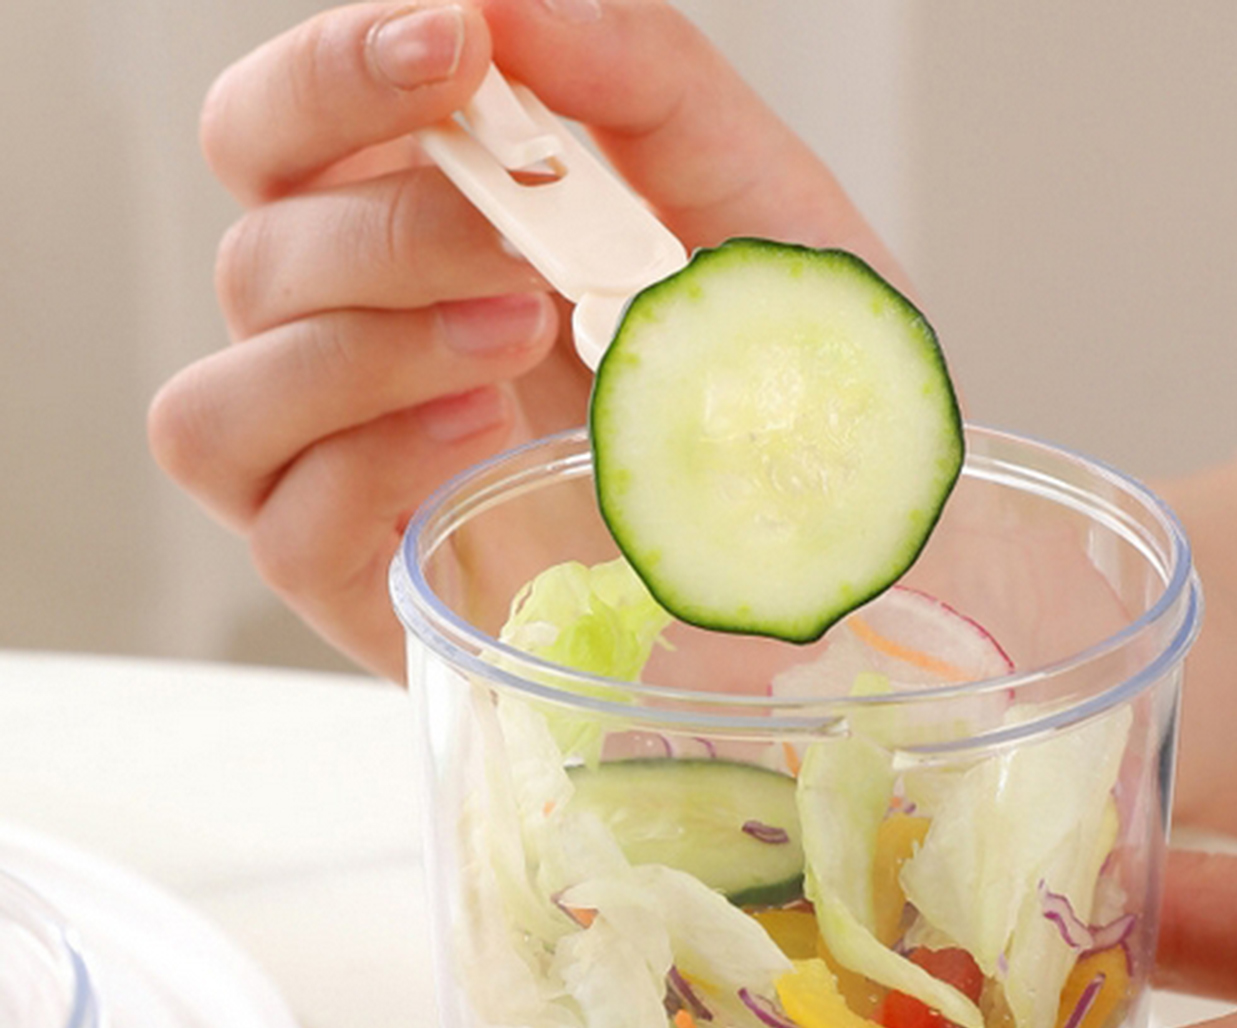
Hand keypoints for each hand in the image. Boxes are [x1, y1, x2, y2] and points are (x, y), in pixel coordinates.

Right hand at [148, 0, 891, 676]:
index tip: (453, 48)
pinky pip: (284, 532)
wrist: (851, 560)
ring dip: (355, 355)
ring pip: (221, 404)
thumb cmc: (793, 390)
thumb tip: (514, 0)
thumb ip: (642, 83)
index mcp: (425, 245)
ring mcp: (363, 485)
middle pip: (252, 261)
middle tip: (530, 255)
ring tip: (517, 338)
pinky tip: (484, 438)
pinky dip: (367, 471)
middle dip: (387, 233)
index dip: (326, 75)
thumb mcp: (755, 213)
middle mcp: (366, 356)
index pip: (278, 136)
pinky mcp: (382, 596)